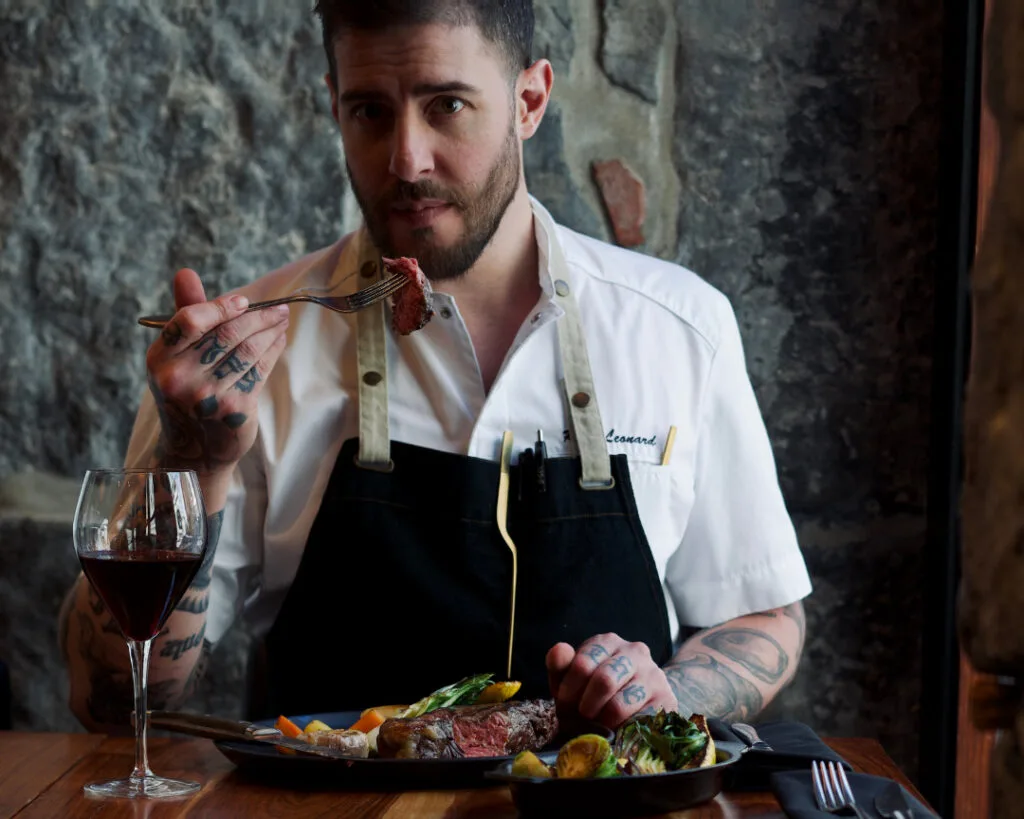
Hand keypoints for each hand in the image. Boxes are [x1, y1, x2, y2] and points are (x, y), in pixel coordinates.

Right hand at [145, 268, 288, 475]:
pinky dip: (273, 350)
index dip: (220, 306)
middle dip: (258, 317)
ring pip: (248, 350)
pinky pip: (260, 370)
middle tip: (278, 308)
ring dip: (271, 331)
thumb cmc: (188, 390)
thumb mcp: (177, 355)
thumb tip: (185, 272)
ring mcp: (206, 396)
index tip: (244, 301)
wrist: (195, 447)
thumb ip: (186, 313)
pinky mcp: (233, 409)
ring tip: (282, 321)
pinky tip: (279, 340)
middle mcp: (178, 378)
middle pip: (227, 334)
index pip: (189, 320)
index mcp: (159, 359)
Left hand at [546, 633, 677, 728]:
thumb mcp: (574, 678)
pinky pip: (638, 723)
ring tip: (598, 727)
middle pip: (604, 681)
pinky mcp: (667, 700)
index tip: (565, 706)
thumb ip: (561, 665)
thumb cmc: (596, 690)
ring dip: (602, 723)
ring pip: (620, 706)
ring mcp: (653, 675)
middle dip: (585, 707)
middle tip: (581, 719)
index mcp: (608, 642)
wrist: (642, 697)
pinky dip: (623, 732)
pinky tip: (618, 731)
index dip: (569, 691)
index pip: (583, 664)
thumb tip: (560, 649)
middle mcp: (634, 652)